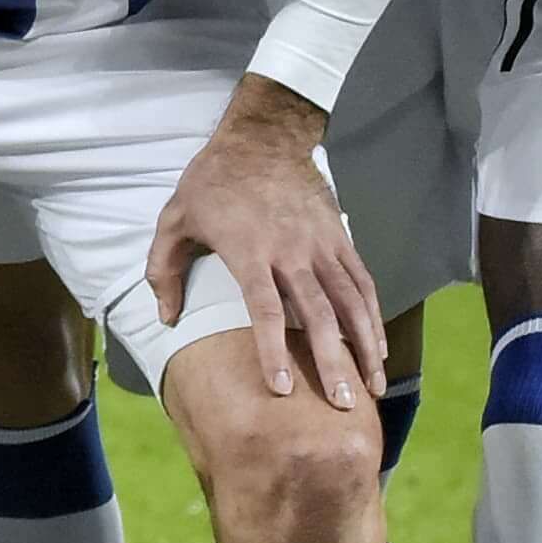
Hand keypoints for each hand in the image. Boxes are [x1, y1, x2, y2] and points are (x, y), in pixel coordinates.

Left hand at [151, 73, 380, 405]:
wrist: (262, 136)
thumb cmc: (212, 181)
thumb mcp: (174, 218)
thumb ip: (165, 269)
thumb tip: (165, 318)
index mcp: (249, 250)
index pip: (265, 310)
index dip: (273, 350)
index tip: (282, 389)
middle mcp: (291, 251)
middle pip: (317, 315)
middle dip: (331, 362)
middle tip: (340, 406)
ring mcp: (321, 244)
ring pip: (350, 302)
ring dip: (363, 346)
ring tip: (372, 387)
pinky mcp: (340, 237)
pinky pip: (362, 282)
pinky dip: (373, 316)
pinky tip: (376, 347)